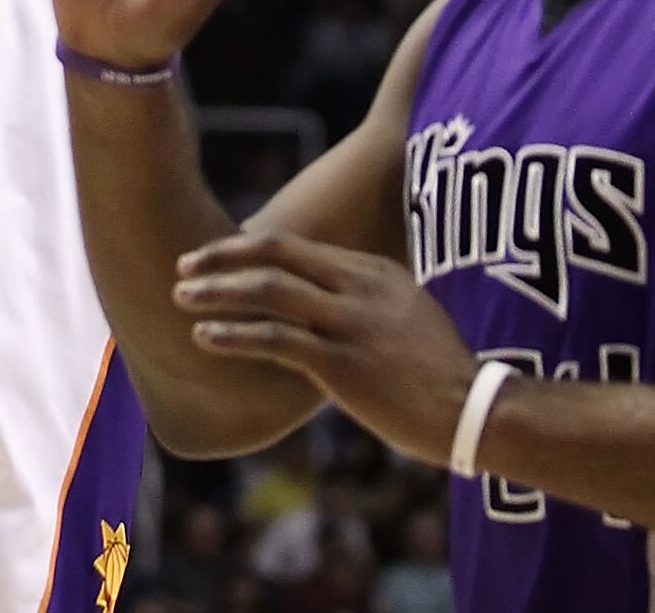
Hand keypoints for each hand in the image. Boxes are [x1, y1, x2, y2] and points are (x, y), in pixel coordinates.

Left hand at [173, 232, 478, 464]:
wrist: (473, 409)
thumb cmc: (440, 372)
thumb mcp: (407, 316)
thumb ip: (367, 302)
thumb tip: (327, 306)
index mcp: (371, 271)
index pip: (297, 246)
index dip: (251, 248)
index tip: (218, 255)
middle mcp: (356, 287)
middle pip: (276, 255)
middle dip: (223, 256)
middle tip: (185, 263)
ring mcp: (348, 323)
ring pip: (268, 291)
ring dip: (217, 292)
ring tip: (181, 297)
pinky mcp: (340, 364)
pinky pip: (275, 340)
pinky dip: (234, 335)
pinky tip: (206, 337)